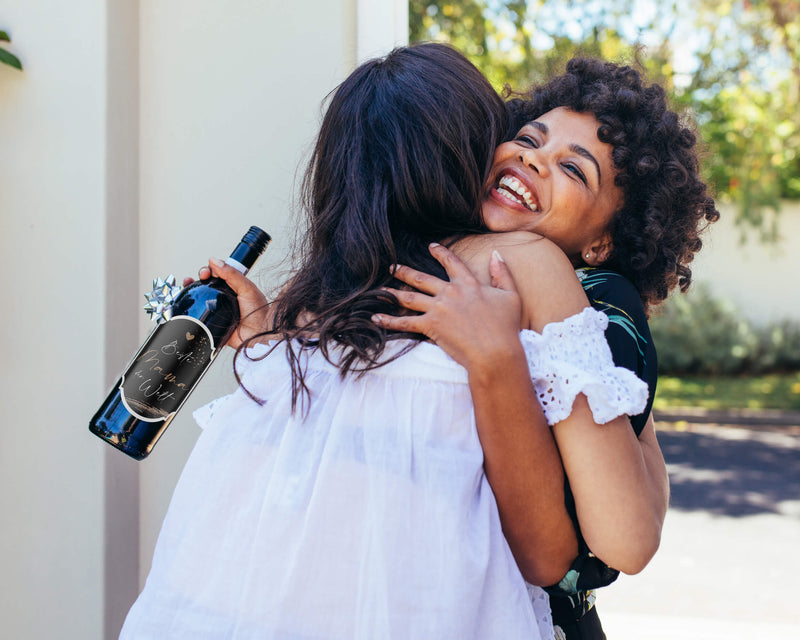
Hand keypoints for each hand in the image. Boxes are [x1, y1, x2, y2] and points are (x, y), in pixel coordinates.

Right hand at [184, 258, 269, 348]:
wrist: (257, 336)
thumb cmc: (259, 314)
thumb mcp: (247, 288)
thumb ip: (232, 274)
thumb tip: (214, 260)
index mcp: (234, 287)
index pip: (219, 274)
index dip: (211, 269)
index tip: (207, 271)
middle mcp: (225, 297)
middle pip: (207, 283)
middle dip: (200, 276)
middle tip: (202, 277)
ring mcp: (217, 309)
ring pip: (200, 296)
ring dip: (191, 288)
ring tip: (187, 284)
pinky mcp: (211, 322)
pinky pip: (197, 314)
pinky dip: (190, 307)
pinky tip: (184, 301)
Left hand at [372, 243, 523, 371]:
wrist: (495, 351)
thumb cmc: (506, 326)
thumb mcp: (510, 295)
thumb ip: (502, 273)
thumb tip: (496, 254)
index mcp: (468, 284)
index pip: (452, 263)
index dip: (440, 253)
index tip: (431, 246)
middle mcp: (450, 292)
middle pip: (422, 278)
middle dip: (405, 272)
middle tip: (393, 267)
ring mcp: (438, 308)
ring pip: (410, 297)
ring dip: (393, 293)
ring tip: (380, 290)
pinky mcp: (430, 326)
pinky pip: (405, 322)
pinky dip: (389, 320)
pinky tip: (375, 317)